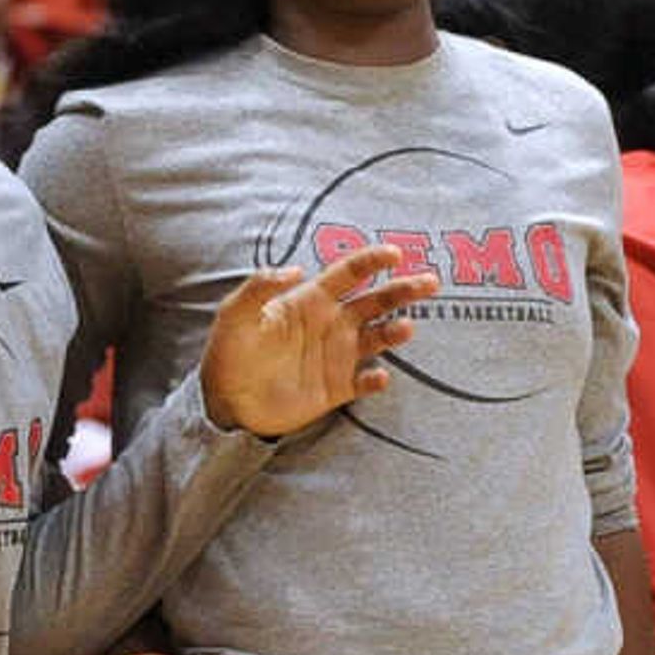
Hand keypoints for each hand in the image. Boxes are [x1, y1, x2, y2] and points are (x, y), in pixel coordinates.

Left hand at [198, 242, 433, 436]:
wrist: (225, 402)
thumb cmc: (228, 353)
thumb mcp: (234, 316)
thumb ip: (259, 288)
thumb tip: (295, 269)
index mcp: (311, 301)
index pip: (348, 273)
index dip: (372, 260)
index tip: (394, 253)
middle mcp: (332, 324)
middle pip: (376, 301)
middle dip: (403, 289)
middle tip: (429, 282)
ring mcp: (337, 356)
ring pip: (379, 337)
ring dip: (395, 331)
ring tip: (404, 329)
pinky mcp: (337, 388)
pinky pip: (365, 382)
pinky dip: (375, 379)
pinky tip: (377, 377)